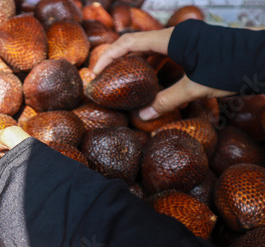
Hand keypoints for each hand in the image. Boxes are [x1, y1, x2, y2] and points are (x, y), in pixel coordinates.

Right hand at [92, 28, 234, 119]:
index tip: (96, 70)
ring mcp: (186, 38)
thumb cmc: (233, 68)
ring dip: (135, 60)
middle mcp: (176, 35)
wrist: (264, 57)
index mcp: (172, 40)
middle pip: (137, 42)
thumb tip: (144, 115)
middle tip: (104, 76)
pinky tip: (149, 78)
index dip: (109, 56)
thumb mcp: (197, 88)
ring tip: (122, 78)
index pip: (129, 42)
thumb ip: (168, 100)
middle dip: (118, 57)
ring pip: (151, 46)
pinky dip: (152, 62)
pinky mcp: (195, 45)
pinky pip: (165, 51)